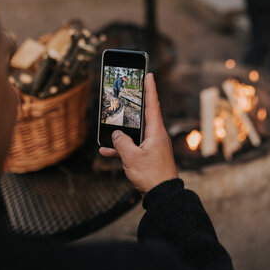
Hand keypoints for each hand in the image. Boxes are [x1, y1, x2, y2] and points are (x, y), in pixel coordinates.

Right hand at [100, 73, 177, 194]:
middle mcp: (156, 136)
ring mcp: (153, 146)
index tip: (149, 74)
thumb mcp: (131, 157)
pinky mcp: (149, 156)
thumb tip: (116, 134)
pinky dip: (121, 149)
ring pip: (134, 133)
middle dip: (131, 108)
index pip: (153, 104)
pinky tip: (106, 152)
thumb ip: (121, 142)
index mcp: (156, 131)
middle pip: (142, 117)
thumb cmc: (151, 175)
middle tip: (125, 94)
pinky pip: (133, 147)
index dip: (150, 88)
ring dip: (121, 133)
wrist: (163, 195)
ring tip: (107, 129)